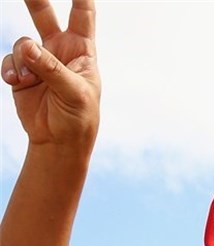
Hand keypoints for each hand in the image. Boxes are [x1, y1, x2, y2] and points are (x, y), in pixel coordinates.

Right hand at [1, 0, 99, 151]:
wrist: (58, 141)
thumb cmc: (78, 118)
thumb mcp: (74, 93)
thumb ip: (51, 68)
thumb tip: (27, 47)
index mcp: (82, 51)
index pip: (83, 15)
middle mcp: (60, 51)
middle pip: (44, 14)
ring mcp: (39, 60)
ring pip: (21, 42)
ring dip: (22, 60)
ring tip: (29, 80)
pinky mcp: (22, 72)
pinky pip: (9, 60)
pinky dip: (10, 70)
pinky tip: (16, 83)